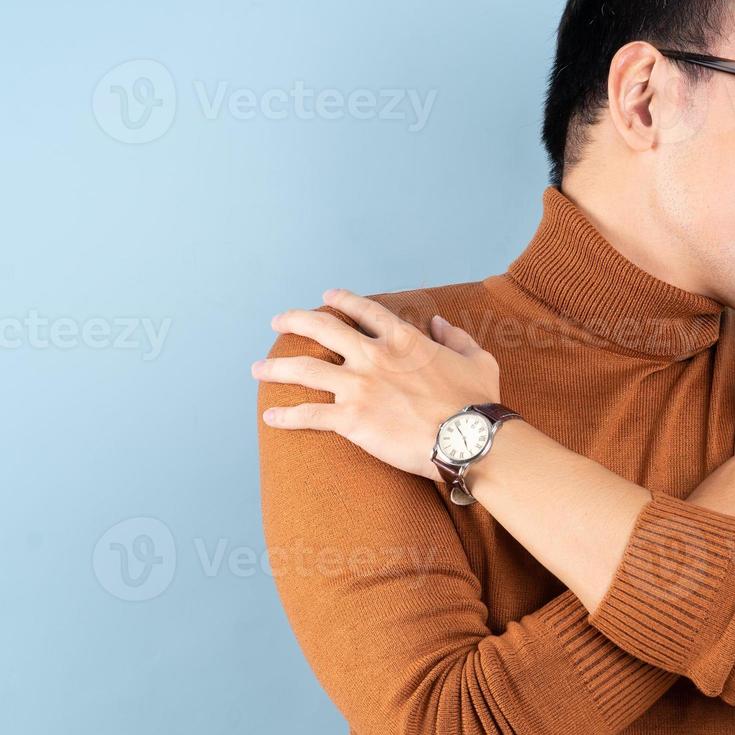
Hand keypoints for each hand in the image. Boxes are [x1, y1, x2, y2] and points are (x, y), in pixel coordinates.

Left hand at [252, 288, 502, 479]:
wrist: (467, 437)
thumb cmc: (477, 401)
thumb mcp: (477, 359)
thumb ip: (456, 338)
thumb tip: (440, 323)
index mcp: (403, 339)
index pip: (364, 311)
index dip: (342, 301)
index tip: (326, 297)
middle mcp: (374, 356)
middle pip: (322, 329)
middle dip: (295, 321)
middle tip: (277, 322)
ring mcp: (359, 387)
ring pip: (304, 370)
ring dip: (276, 368)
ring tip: (257, 370)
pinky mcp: (351, 419)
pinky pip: (309, 415)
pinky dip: (287, 416)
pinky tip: (270, 417)